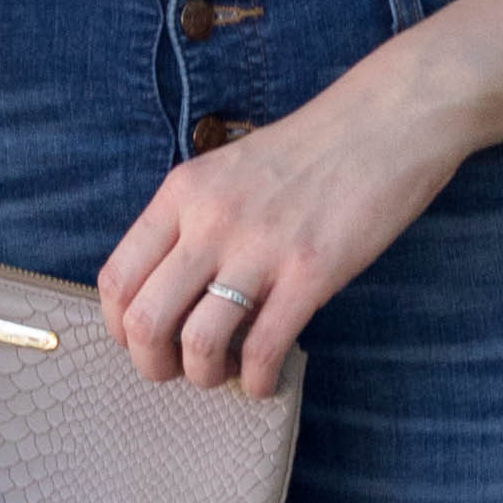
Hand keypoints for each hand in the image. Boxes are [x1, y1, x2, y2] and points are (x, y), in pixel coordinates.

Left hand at [97, 56, 463, 394]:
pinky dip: (259, 380)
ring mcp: (261, 246)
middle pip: (145, 320)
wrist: (385, 123)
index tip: (140, 341)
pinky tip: (267, 380)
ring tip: (225, 373)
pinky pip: (265, 348)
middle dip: (153, 364)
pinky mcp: (312, 271)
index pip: (117, 276)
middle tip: (176, 370)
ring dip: (205, 375)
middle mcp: (211, 219)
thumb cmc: (309, 151)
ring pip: (199, 342)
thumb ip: (192, 220)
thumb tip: (169, 290)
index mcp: (182, 192)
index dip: (118, 327)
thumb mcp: (228, 171)